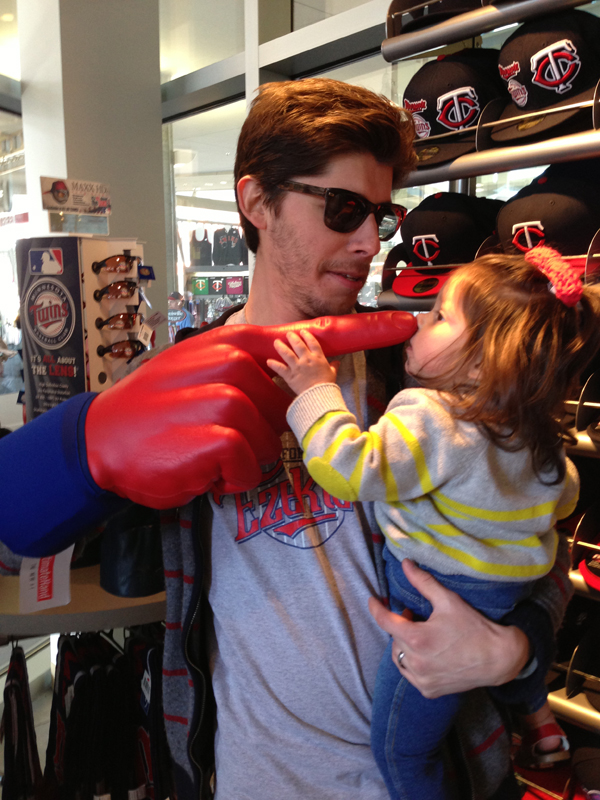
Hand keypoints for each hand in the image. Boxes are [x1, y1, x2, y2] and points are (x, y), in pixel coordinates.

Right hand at [86, 310, 416, 508]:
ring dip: (243, 455)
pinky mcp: (218, 432)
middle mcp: (237, 358)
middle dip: (263, 429)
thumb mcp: (200, 370)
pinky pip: (251, 464)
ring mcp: (227, 392)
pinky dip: (230, 475)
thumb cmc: (154, 409)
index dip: (364, 329)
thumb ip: (249, 369)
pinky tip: (202, 465)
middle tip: (214, 431)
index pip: (312, 333)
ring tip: (203, 447)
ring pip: (273, 437)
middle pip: (291, 402)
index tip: (405, 325)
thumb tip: (286, 381)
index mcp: (238, 340)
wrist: (101, 440)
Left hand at [268, 330, 337, 394]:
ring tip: (276, 342)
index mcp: (318, 358)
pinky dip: (274, 364)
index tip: (302, 331)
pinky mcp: (290, 376)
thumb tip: (338, 362)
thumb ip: (334, 367)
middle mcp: (307, 359)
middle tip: (288, 334)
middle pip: (298, 345)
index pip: (312, 343)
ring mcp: (297, 367)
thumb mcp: (333, 374)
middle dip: (292, 338)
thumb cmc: (327, 385)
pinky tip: (268, 361)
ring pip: (287, 353)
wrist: (319, 396)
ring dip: (280, 347)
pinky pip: (280, 368)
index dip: (307, 336)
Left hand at [368, 559, 529, 697]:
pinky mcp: (430, 691)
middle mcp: (416, 663)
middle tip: (414, 616)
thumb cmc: (474, 627)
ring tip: (420, 635)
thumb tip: (406, 564)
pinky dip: (412, 663)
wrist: (498, 659)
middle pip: (394, 639)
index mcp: (417, 639)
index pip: (385, 621)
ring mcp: (422, 680)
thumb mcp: (448, 600)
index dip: (376, 609)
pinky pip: (410, 675)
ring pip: (399, 659)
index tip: (373, 601)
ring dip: (403, 645)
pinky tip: (426, 654)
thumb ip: (423, 582)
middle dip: (400, 625)